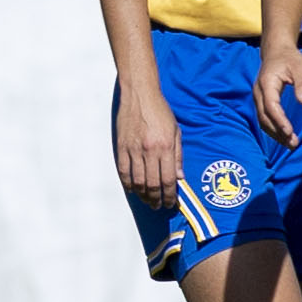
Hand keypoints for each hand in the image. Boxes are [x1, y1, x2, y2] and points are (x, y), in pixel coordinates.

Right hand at [113, 73, 181, 205]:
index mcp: (165, 147)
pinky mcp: (121, 147)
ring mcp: (133, 149)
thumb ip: (178, 155)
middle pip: (152, 184)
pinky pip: (123, 171)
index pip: (168, 179)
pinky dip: (128, 183)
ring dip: (143, 194)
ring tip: (148, 200)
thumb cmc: (160, 111)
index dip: (170, 195)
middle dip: (156, 199)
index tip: (171, 203)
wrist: (140, 95)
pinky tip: (133, 189)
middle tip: (159, 206)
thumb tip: (179, 177)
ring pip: (137, 181)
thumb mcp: (176, 131)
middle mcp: (149, 150)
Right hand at [253, 41, 301, 150]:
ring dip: (275, 133)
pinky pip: (264, 118)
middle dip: (277, 132)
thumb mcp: (301, 68)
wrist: (276, 51)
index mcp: (267, 83)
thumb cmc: (290, 59)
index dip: (279, 120)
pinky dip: (273, 129)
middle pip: (264, 117)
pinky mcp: (261, 101)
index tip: (290, 132)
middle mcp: (258, 92)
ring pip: (262, 120)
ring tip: (290, 144)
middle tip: (293, 144)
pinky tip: (283, 136)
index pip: (271, 106)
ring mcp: (258, 97)